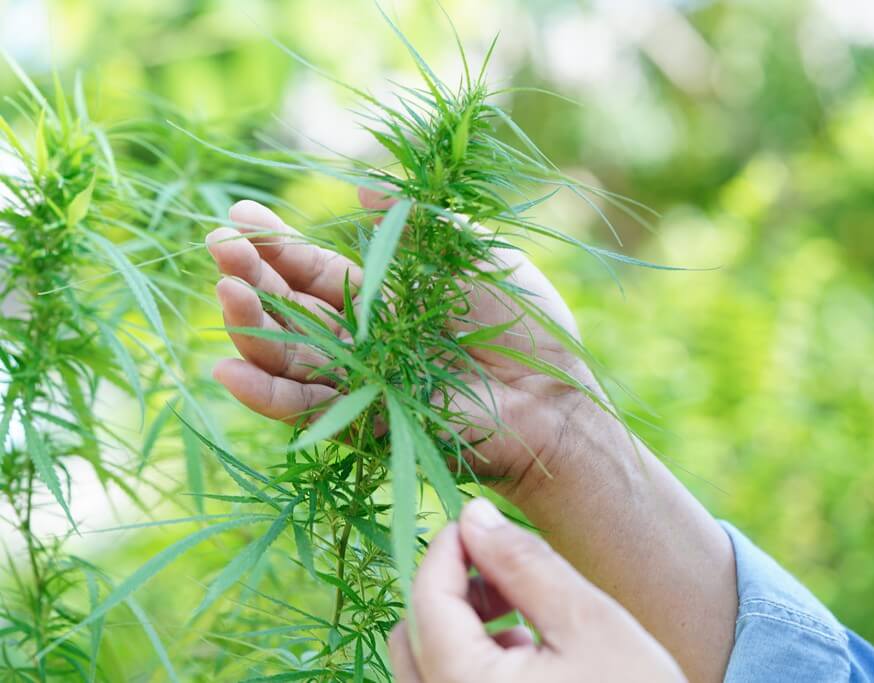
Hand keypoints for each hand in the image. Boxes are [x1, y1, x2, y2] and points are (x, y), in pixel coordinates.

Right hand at [206, 196, 599, 506]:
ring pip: (290, 360)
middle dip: (252, 278)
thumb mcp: (475, 255)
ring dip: (252, 331)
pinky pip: (309, 412)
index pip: (315, 271)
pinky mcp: (368, 425)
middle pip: (292, 312)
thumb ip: (420, 225)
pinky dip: (268, 396)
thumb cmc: (527, 322)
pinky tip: (228, 371)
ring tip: (225, 294)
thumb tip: (364, 188)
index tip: (239, 214)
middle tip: (217, 244)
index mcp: (384, 298)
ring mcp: (362, 384)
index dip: (278, 246)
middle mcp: (363, 341)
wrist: (557, 393)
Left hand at [388, 498, 687, 682]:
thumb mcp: (588, 622)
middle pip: (411, 635)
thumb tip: (475, 515)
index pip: (426, 598)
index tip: (481, 520)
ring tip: (523, 618)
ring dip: (459, 630)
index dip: (448, 548)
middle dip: (450, 591)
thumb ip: (524, 564)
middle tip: (504, 571)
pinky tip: (524, 659)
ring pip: (424, 668)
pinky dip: (468, 666)